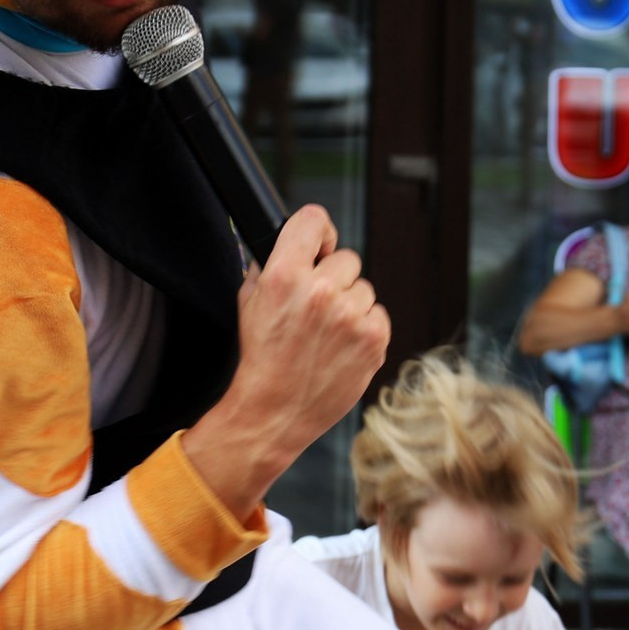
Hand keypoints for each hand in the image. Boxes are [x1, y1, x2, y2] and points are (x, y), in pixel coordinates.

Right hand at [190, 205, 388, 509]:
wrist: (275, 410)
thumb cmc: (262, 358)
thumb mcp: (250, 302)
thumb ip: (271, 267)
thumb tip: (295, 245)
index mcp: (285, 275)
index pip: (314, 220)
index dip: (319, 233)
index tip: (321, 246)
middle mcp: (321, 291)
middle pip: (346, 258)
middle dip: (333, 278)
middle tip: (317, 308)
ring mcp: (351, 316)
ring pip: (364, 289)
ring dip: (350, 306)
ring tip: (327, 334)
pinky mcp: (374, 339)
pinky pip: (378, 315)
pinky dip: (364, 328)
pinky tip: (342, 346)